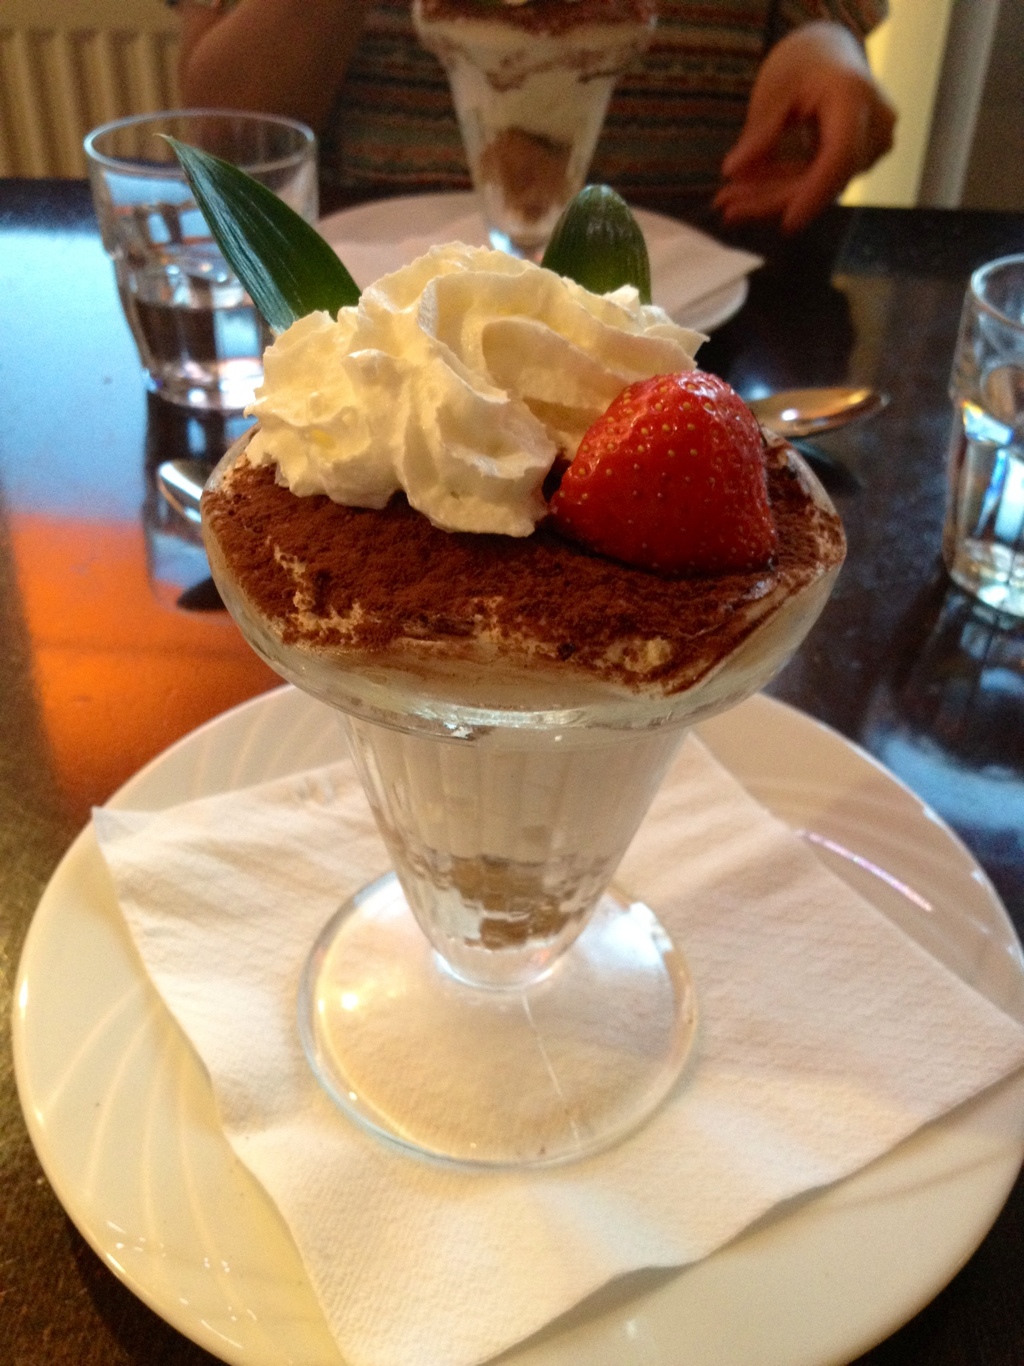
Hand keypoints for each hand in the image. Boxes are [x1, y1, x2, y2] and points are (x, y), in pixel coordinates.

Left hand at [713, 22, 896, 232]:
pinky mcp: (858, 163)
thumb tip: (732, 172)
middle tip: (724, 206)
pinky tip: (743, 194)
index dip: (815, 193)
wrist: (830, 55)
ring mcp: (872, 147)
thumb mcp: (775, 88)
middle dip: (772, 198)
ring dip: (770, 197)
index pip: (841, 156)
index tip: (787, 224)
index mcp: (855, 96)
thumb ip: (759, 131)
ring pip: (818, 186)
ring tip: (725, 201)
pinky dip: (781, 188)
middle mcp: (875, 126)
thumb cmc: (801, 63)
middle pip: (823, 179)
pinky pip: (817, 182)